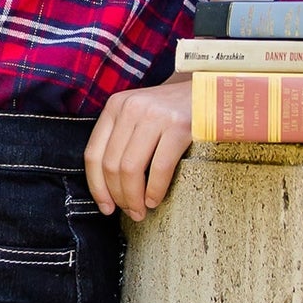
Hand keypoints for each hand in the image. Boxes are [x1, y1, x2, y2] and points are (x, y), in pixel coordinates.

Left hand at [84, 76, 192, 219]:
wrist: (208, 90)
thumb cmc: (171, 110)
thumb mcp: (138, 114)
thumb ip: (121, 138)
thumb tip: (109, 186)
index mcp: (115, 106)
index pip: (93, 153)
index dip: (96, 186)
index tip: (105, 207)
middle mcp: (131, 108)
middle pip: (111, 164)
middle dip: (118, 196)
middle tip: (130, 213)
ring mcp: (154, 115)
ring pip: (131, 168)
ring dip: (134, 198)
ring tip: (141, 211)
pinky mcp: (179, 125)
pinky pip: (159, 167)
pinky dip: (155, 190)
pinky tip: (155, 200)